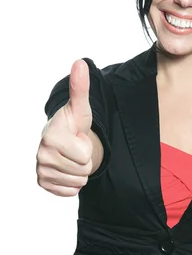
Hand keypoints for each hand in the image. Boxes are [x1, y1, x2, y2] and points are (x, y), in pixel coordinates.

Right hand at [36, 60, 93, 196]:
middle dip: (84, 160)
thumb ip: (80, 88)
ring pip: (78, 182)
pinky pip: (70, 192)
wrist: (64, 142)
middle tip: (75, 149)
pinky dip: (73, 183)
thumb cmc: (74, 125)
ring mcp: (41, 171)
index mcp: (50, 136)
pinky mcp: (43, 184)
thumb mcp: (80, 108)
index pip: (84, 156)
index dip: (86, 147)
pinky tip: (67, 169)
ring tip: (71, 157)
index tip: (77, 138)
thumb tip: (80, 62)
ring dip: (79, 171)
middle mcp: (41, 155)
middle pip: (82, 170)